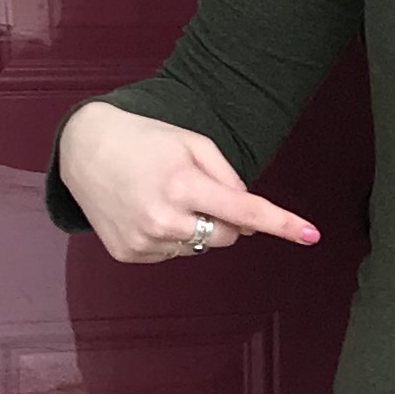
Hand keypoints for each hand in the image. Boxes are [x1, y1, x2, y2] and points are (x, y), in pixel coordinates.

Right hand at [58, 99, 321, 262]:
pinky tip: (146, 210)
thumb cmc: (143, 139)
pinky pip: (171, 253)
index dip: (282, 224)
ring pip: (199, 247)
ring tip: (162, 196)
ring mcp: (145, 242)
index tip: (311, 235)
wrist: (83, 148)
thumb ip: (228, 177)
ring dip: (193, 227)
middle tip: (195, 189)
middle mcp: (164, 219)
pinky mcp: (130, 255)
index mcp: (184, 185)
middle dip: (224, 218)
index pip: (245, 211)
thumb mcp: (193, 142)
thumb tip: (249, 218)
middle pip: (227, 236)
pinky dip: (168, 236)